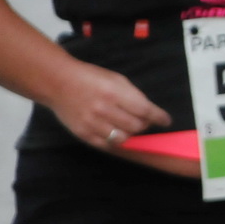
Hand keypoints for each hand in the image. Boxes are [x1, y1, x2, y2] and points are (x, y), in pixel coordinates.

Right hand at [48, 61, 171, 150]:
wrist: (58, 83)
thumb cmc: (91, 78)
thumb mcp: (116, 80)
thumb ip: (133, 96)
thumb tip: (149, 112)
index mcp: (114, 93)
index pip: (145, 110)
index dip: (159, 117)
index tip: (166, 121)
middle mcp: (104, 109)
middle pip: (136, 126)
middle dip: (145, 125)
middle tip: (144, 121)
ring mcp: (92, 123)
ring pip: (123, 138)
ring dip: (131, 134)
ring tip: (129, 127)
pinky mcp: (83, 133)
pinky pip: (106, 145)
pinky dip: (116, 141)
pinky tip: (117, 134)